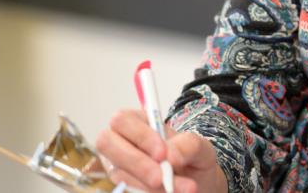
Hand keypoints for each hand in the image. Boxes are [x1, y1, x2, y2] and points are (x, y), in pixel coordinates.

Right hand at [95, 108, 227, 192]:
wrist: (197, 183)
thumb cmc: (192, 159)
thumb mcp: (200, 147)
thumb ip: (188, 144)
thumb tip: (170, 156)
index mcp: (137, 122)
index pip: (123, 120)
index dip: (140, 136)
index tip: (162, 154)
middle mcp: (120, 142)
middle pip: (107, 143)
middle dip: (136, 162)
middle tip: (161, 177)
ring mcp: (116, 166)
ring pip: (119, 174)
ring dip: (149, 186)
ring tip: (182, 189)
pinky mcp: (119, 186)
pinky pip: (125, 190)